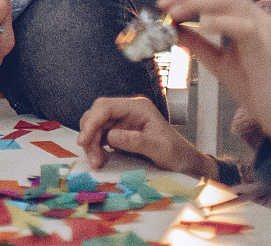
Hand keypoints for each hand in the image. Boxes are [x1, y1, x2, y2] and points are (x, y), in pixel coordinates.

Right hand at [79, 95, 214, 177]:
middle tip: (92, 157)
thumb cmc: (178, 154)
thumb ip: (136, 141)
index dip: (92, 121)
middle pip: (97, 116)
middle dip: (89, 135)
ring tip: (96, 162)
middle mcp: (127, 111)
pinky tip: (100, 159)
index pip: (106, 107)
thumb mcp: (160, 148)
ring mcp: (122, 122)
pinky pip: (100, 137)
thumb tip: (111, 137)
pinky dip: (96, 148)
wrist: (186, 164)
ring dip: (91, 144)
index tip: (84, 140)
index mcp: (138, 107)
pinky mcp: (119, 133)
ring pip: (95, 127)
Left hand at [163, 0, 270, 141]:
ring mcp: (264, 31)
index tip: (164, 3)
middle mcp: (258, 19)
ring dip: (197, 2)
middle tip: (166, 6)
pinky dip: (220, 22)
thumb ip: (197, 43)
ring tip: (175, 14)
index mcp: (248, 19)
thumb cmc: (257, 89)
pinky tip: (202, 27)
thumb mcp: (218, 61)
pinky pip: (243, 26)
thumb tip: (171, 27)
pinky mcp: (266, 49)